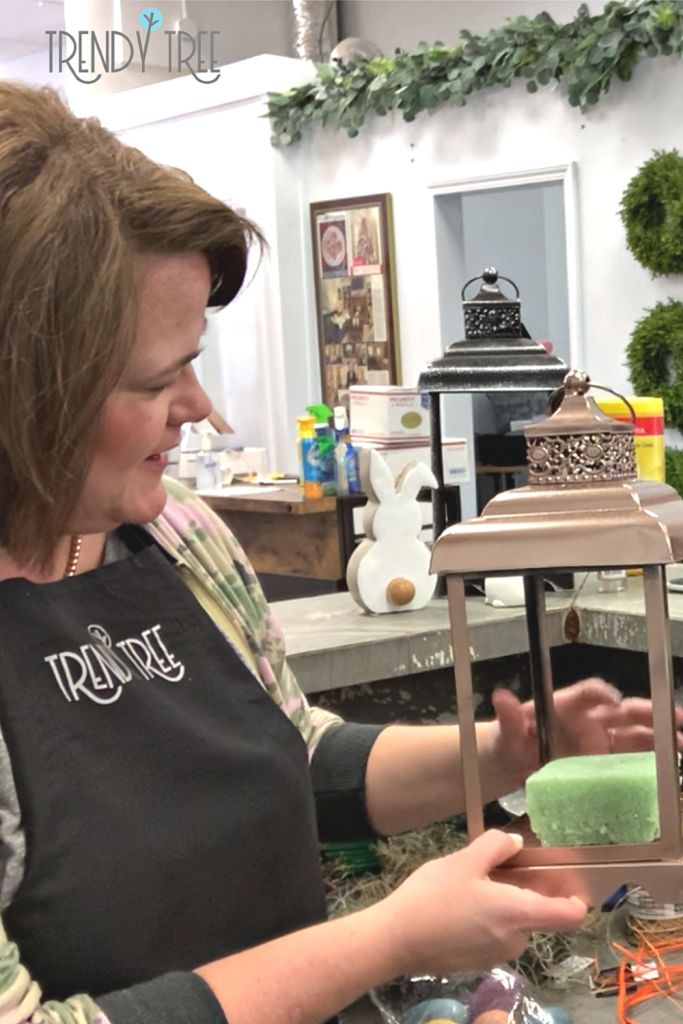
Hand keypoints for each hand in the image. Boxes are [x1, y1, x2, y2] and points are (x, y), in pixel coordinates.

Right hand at [377, 830, 586, 975]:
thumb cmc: (433, 897)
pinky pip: (493, 936)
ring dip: (500, 906)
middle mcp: (514, 939)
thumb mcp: (464, 860)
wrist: (396, 939)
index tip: (568, 886)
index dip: (575, 901)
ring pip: (511, 925)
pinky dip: (484, 921)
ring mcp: (495, 955)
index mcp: (517, 913)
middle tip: (489, 872)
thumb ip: (495, 847)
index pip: (567, 916)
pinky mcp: (477, 962)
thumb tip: (515, 844)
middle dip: (519, 892)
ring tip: (465, 888)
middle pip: (534, 915)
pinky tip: (455, 908)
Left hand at [491, 678, 682, 786]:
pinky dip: (656, 758)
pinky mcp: (607, 760)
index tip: (611, 699)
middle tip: (673, 717)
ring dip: (662, 734)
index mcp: (566, 706)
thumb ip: (508, 717)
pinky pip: (635, 756)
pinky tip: (673, 764)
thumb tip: (500, 697)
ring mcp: (601, 739)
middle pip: (622, 710)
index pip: (586, 694)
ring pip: (637, 732)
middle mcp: (589, 719)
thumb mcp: (506, 731)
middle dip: (648, 711)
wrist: (514, 759)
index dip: (600, 693)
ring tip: (682, 742)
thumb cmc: (511, 739)